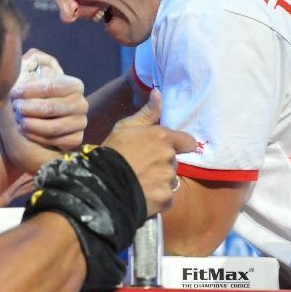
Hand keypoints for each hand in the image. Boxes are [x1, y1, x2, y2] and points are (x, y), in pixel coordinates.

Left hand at [0, 49, 87, 172]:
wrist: (25, 126)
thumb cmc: (26, 100)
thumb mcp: (26, 79)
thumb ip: (30, 62)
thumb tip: (33, 54)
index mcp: (73, 85)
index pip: (50, 87)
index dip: (28, 91)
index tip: (12, 94)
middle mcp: (81, 103)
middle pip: (51, 108)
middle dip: (28, 109)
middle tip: (15, 110)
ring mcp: (81, 122)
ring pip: (53, 127)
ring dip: (31, 124)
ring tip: (19, 121)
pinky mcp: (76, 140)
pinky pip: (56, 141)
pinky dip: (37, 137)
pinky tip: (26, 132)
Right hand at [101, 89, 196, 215]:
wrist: (102, 183)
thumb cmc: (112, 151)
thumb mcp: (125, 127)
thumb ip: (147, 112)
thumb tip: (158, 92)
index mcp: (163, 138)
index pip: (188, 141)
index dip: (180, 145)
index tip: (169, 148)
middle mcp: (170, 158)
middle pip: (173, 162)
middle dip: (162, 164)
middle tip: (141, 166)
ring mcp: (168, 180)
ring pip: (169, 180)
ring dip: (159, 181)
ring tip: (139, 182)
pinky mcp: (165, 199)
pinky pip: (166, 198)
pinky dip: (156, 198)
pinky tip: (141, 195)